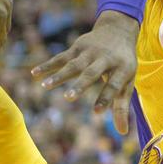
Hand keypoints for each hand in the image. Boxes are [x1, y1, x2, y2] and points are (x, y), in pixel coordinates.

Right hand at [32, 10, 138, 134]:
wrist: (117, 30)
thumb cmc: (122, 63)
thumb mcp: (127, 81)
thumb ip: (122, 106)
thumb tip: (122, 133)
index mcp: (122, 68)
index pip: (113, 85)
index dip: (105, 98)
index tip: (97, 112)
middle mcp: (106, 58)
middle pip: (91, 73)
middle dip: (80, 85)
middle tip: (69, 97)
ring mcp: (91, 51)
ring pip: (73, 64)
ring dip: (59, 75)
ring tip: (44, 87)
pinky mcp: (78, 47)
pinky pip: (62, 57)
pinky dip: (48, 65)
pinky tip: (34, 73)